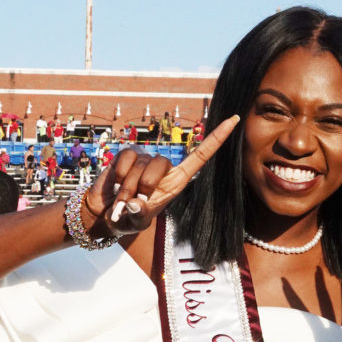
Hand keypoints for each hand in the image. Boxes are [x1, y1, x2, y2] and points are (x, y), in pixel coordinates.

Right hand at [80, 116, 238, 236]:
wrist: (106, 213)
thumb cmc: (128, 218)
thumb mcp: (136, 221)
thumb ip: (138, 215)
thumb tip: (135, 204)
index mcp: (178, 181)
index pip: (202, 155)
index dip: (218, 138)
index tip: (235, 119)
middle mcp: (165, 168)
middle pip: (161, 162)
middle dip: (144, 186)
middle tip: (133, 203)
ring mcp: (147, 158)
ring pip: (141, 164)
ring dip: (128, 186)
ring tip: (123, 197)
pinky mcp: (129, 154)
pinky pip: (126, 158)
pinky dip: (119, 174)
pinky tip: (116, 185)